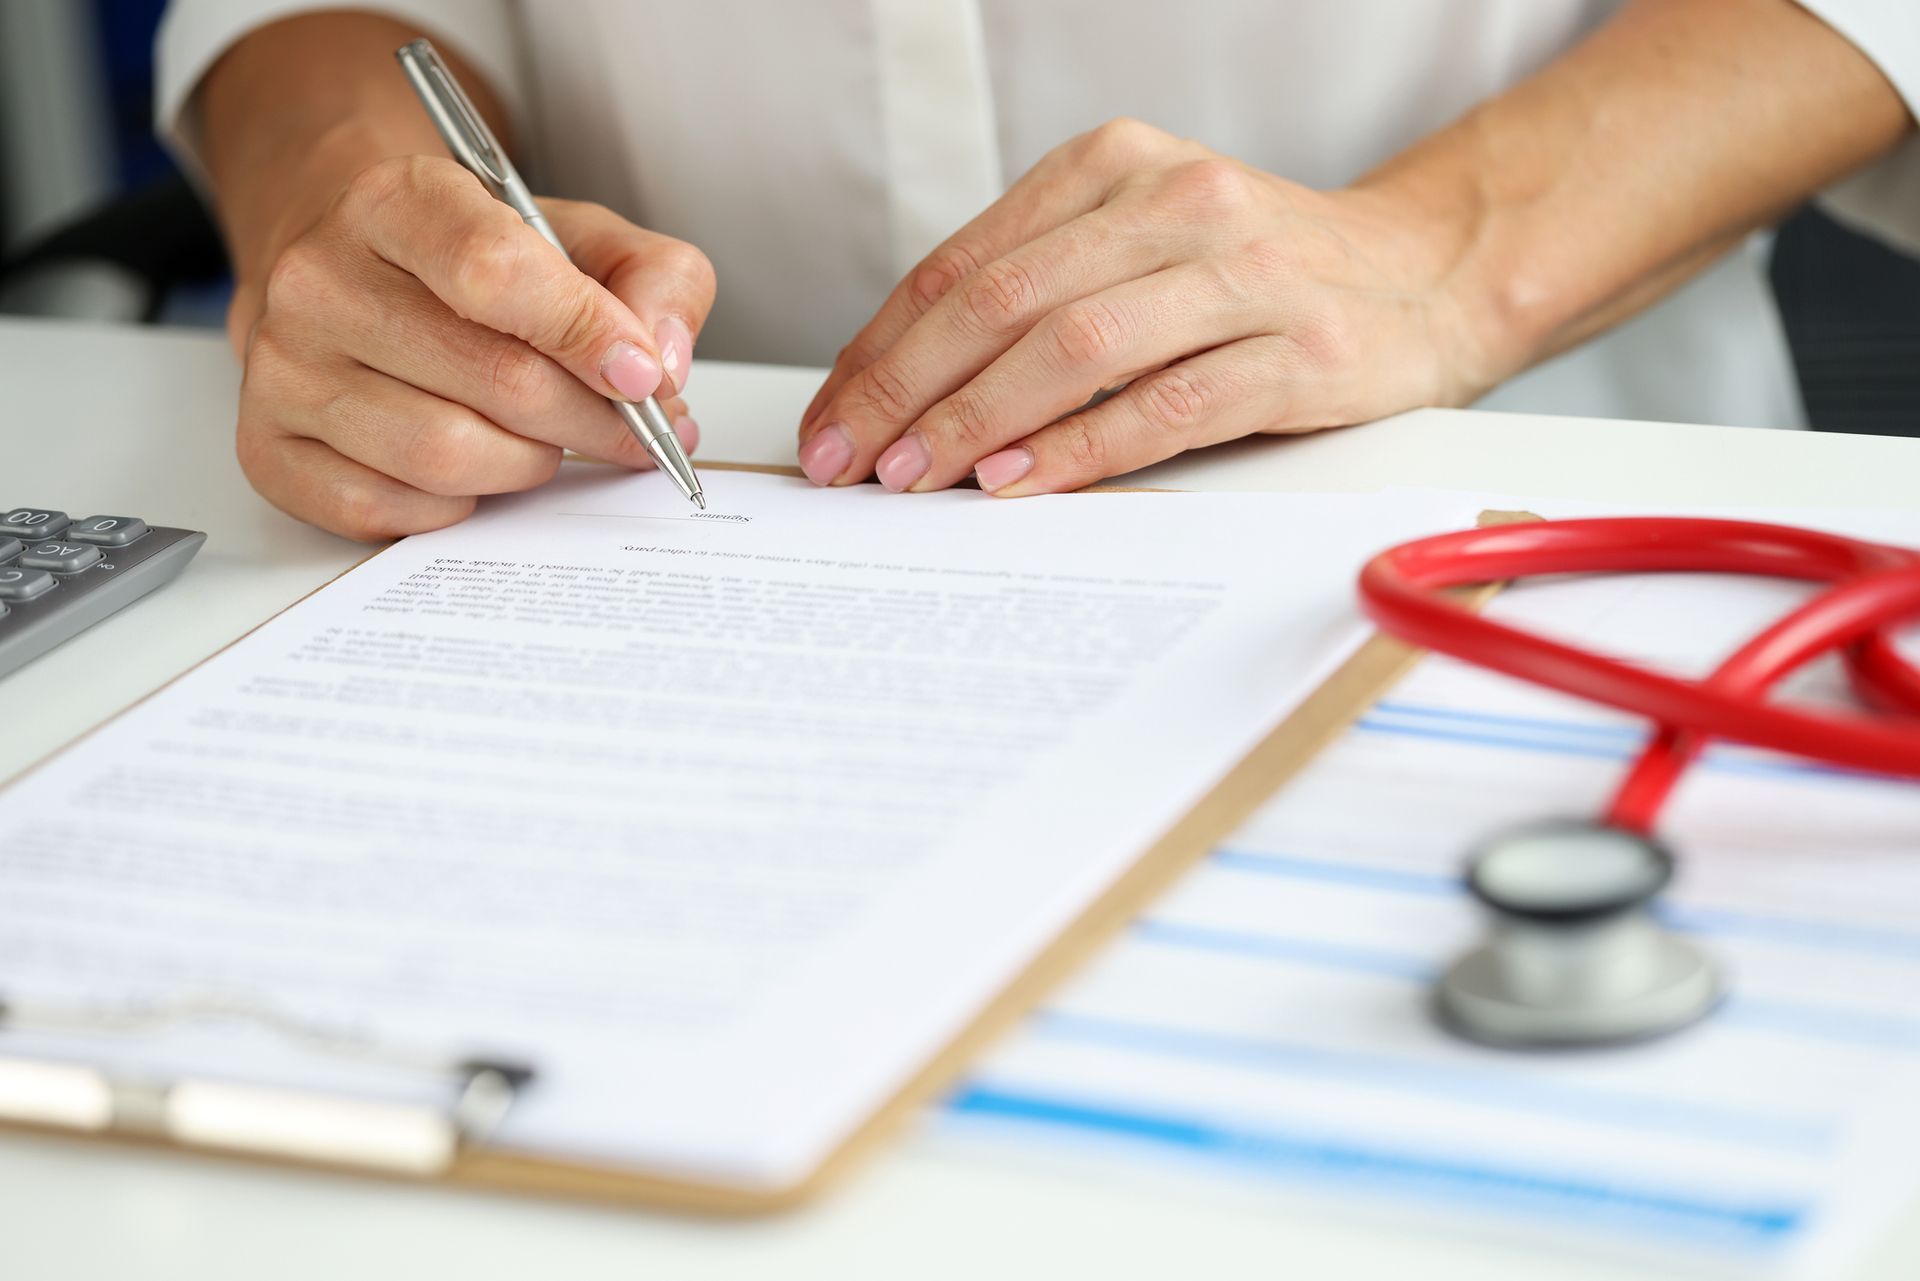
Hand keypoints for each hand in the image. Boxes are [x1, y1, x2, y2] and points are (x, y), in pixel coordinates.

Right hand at [233, 155, 715, 539]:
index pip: (497, 273)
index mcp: (395, 202)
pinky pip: (388, 510)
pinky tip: (474, 469)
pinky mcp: (269, 447)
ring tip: (543, 442)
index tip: (644, 377)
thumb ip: (653, 280)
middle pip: (493, 380)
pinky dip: (456, 505)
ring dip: (525, 464)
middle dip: (587, 420)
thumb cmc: (479, 263)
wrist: (357, 273)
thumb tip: (661, 365)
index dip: (588, 336)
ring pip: (444, 455)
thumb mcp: (582, 237)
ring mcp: (283, 367)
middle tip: (627, 430)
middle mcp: (319, 279)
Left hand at [795, 118, 1497, 495]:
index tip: (831, 420)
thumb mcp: (1137, 244)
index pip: (965, 264)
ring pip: (1075, 349)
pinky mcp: (1300, 351)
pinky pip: (1168, 406)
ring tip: (915, 479)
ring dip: (977, 422)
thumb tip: (903, 389)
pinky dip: (1083, 450)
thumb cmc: (1255, 273)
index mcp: (1114, 167)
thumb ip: (1038, 291)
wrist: (1424, 275)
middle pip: (1003, 303)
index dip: (882, 349)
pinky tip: (1021, 483)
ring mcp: (1244, 273)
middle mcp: (1176, 202)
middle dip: (904, 392)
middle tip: (849, 462)